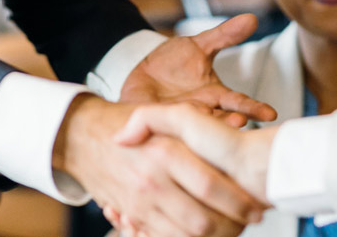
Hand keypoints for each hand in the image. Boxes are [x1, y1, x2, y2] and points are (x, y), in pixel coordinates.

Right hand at [56, 95, 266, 236]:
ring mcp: (140, 203)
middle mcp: (152, 181)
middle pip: (201, 221)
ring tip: (230, 229)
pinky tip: (201, 233)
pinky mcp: (131, 216)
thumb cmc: (124, 123)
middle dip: (230, 227)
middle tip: (248, 222)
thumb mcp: (158, 112)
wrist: (80, 137)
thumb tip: (227, 134)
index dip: (238, 202)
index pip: (211, 186)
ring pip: (184, 236)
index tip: (256, 208)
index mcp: (165, 152)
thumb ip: (188, 120)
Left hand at [121, 14, 276, 126]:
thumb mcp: (198, 46)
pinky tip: (173, 137)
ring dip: (202, 131)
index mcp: (215, 96)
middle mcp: (201, 112)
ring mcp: (179, 121)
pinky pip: (163, 131)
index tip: (271, 114)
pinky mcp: (154, 124)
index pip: (238, 103)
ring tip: (211, 132)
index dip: (254, 108)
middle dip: (229, 122)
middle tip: (241, 121)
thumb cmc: (173, 62)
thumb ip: (224, 36)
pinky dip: (168, 134)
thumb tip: (252, 18)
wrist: (139, 73)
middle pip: (219, 121)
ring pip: (193, 131)